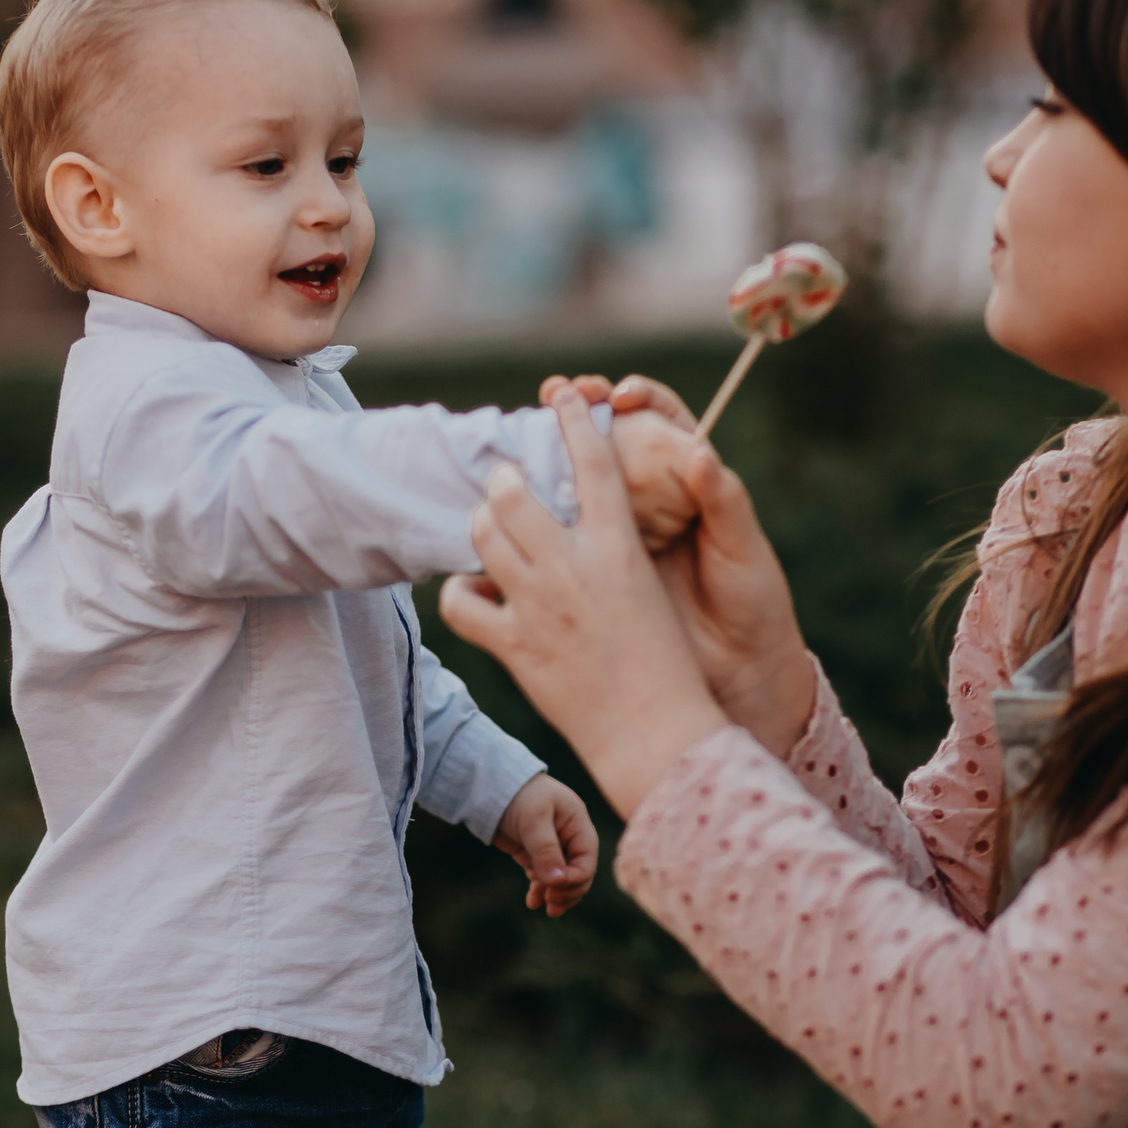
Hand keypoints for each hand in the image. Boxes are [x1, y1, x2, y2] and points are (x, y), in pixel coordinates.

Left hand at [441, 389, 731, 816]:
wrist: (659, 734)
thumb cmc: (667, 667)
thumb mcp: (648, 594)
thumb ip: (610, 557)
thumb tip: (581, 533)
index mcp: (621, 548)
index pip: (591, 464)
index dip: (573, 419)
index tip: (560, 393)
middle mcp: (576, 568)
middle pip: (514, 494)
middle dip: (503, 482)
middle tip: (505, 485)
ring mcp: (540, 605)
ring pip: (483, 536)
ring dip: (481, 526)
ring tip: (487, 529)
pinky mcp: (515, 646)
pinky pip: (461, 604)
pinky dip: (460, 594)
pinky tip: (473, 595)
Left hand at [490, 773, 598, 915]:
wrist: (492, 786)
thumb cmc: (519, 795)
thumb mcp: (534, 821)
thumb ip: (546, 851)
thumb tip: (558, 882)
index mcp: (577, 824)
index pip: (587, 859)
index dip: (576, 877)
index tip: (555, 888)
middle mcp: (569, 837)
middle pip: (579, 872)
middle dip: (568, 891)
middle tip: (551, 903)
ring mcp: (553, 847)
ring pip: (563, 879)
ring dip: (556, 895)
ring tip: (546, 908)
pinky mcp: (536, 854)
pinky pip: (544, 877)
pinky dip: (540, 890)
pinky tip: (532, 902)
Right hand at [540, 376, 816, 756]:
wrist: (734, 669)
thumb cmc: (749, 601)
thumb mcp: (741, 549)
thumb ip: (723, 499)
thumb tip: (698, 454)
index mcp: (686, 484)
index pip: (656, 420)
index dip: (636, 398)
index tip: (618, 395)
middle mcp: (646, 501)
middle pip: (601, 440)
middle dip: (575, 411)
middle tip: (556, 392)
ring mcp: (612, 537)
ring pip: (568, 485)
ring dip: (543, 460)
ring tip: (522, 442)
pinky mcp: (593, 571)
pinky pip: (555, 539)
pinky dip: (532, 523)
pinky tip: (509, 512)